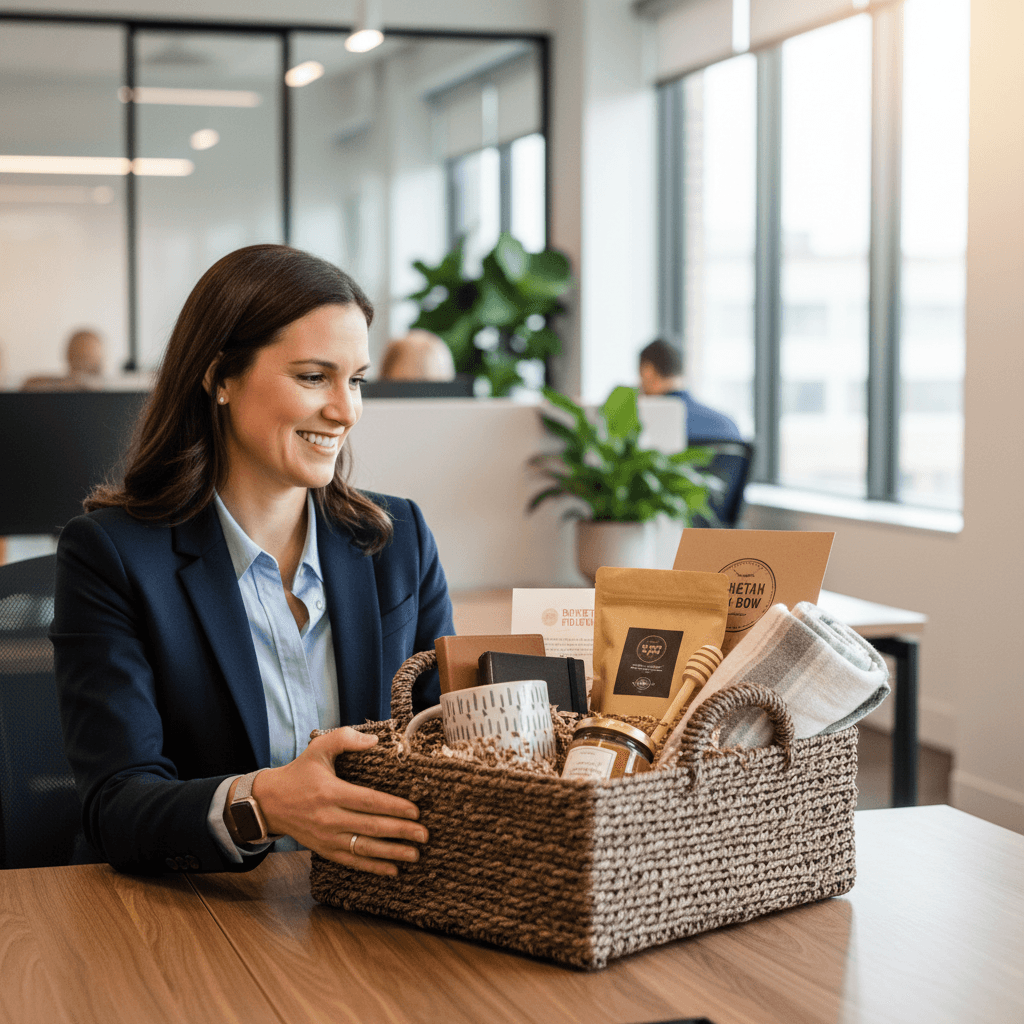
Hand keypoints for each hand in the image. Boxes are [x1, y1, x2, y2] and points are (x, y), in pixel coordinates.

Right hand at [243, 728, 427, 875]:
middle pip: (371, 827)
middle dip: (400, 832)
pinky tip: (393, 869)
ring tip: (415, 854)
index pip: (369, 801)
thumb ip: (345, 739)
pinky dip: (373, 867)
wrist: (270, 802)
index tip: (415, 811)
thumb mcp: (318, 748)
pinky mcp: (324, 850)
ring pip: (364, 848)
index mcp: (331, 792)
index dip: (393, 807)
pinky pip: (352, 861)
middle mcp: (329, 818)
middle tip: (424, 835)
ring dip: (392, 853)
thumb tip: (375, 741)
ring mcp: (326, 837)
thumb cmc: (299, 772)